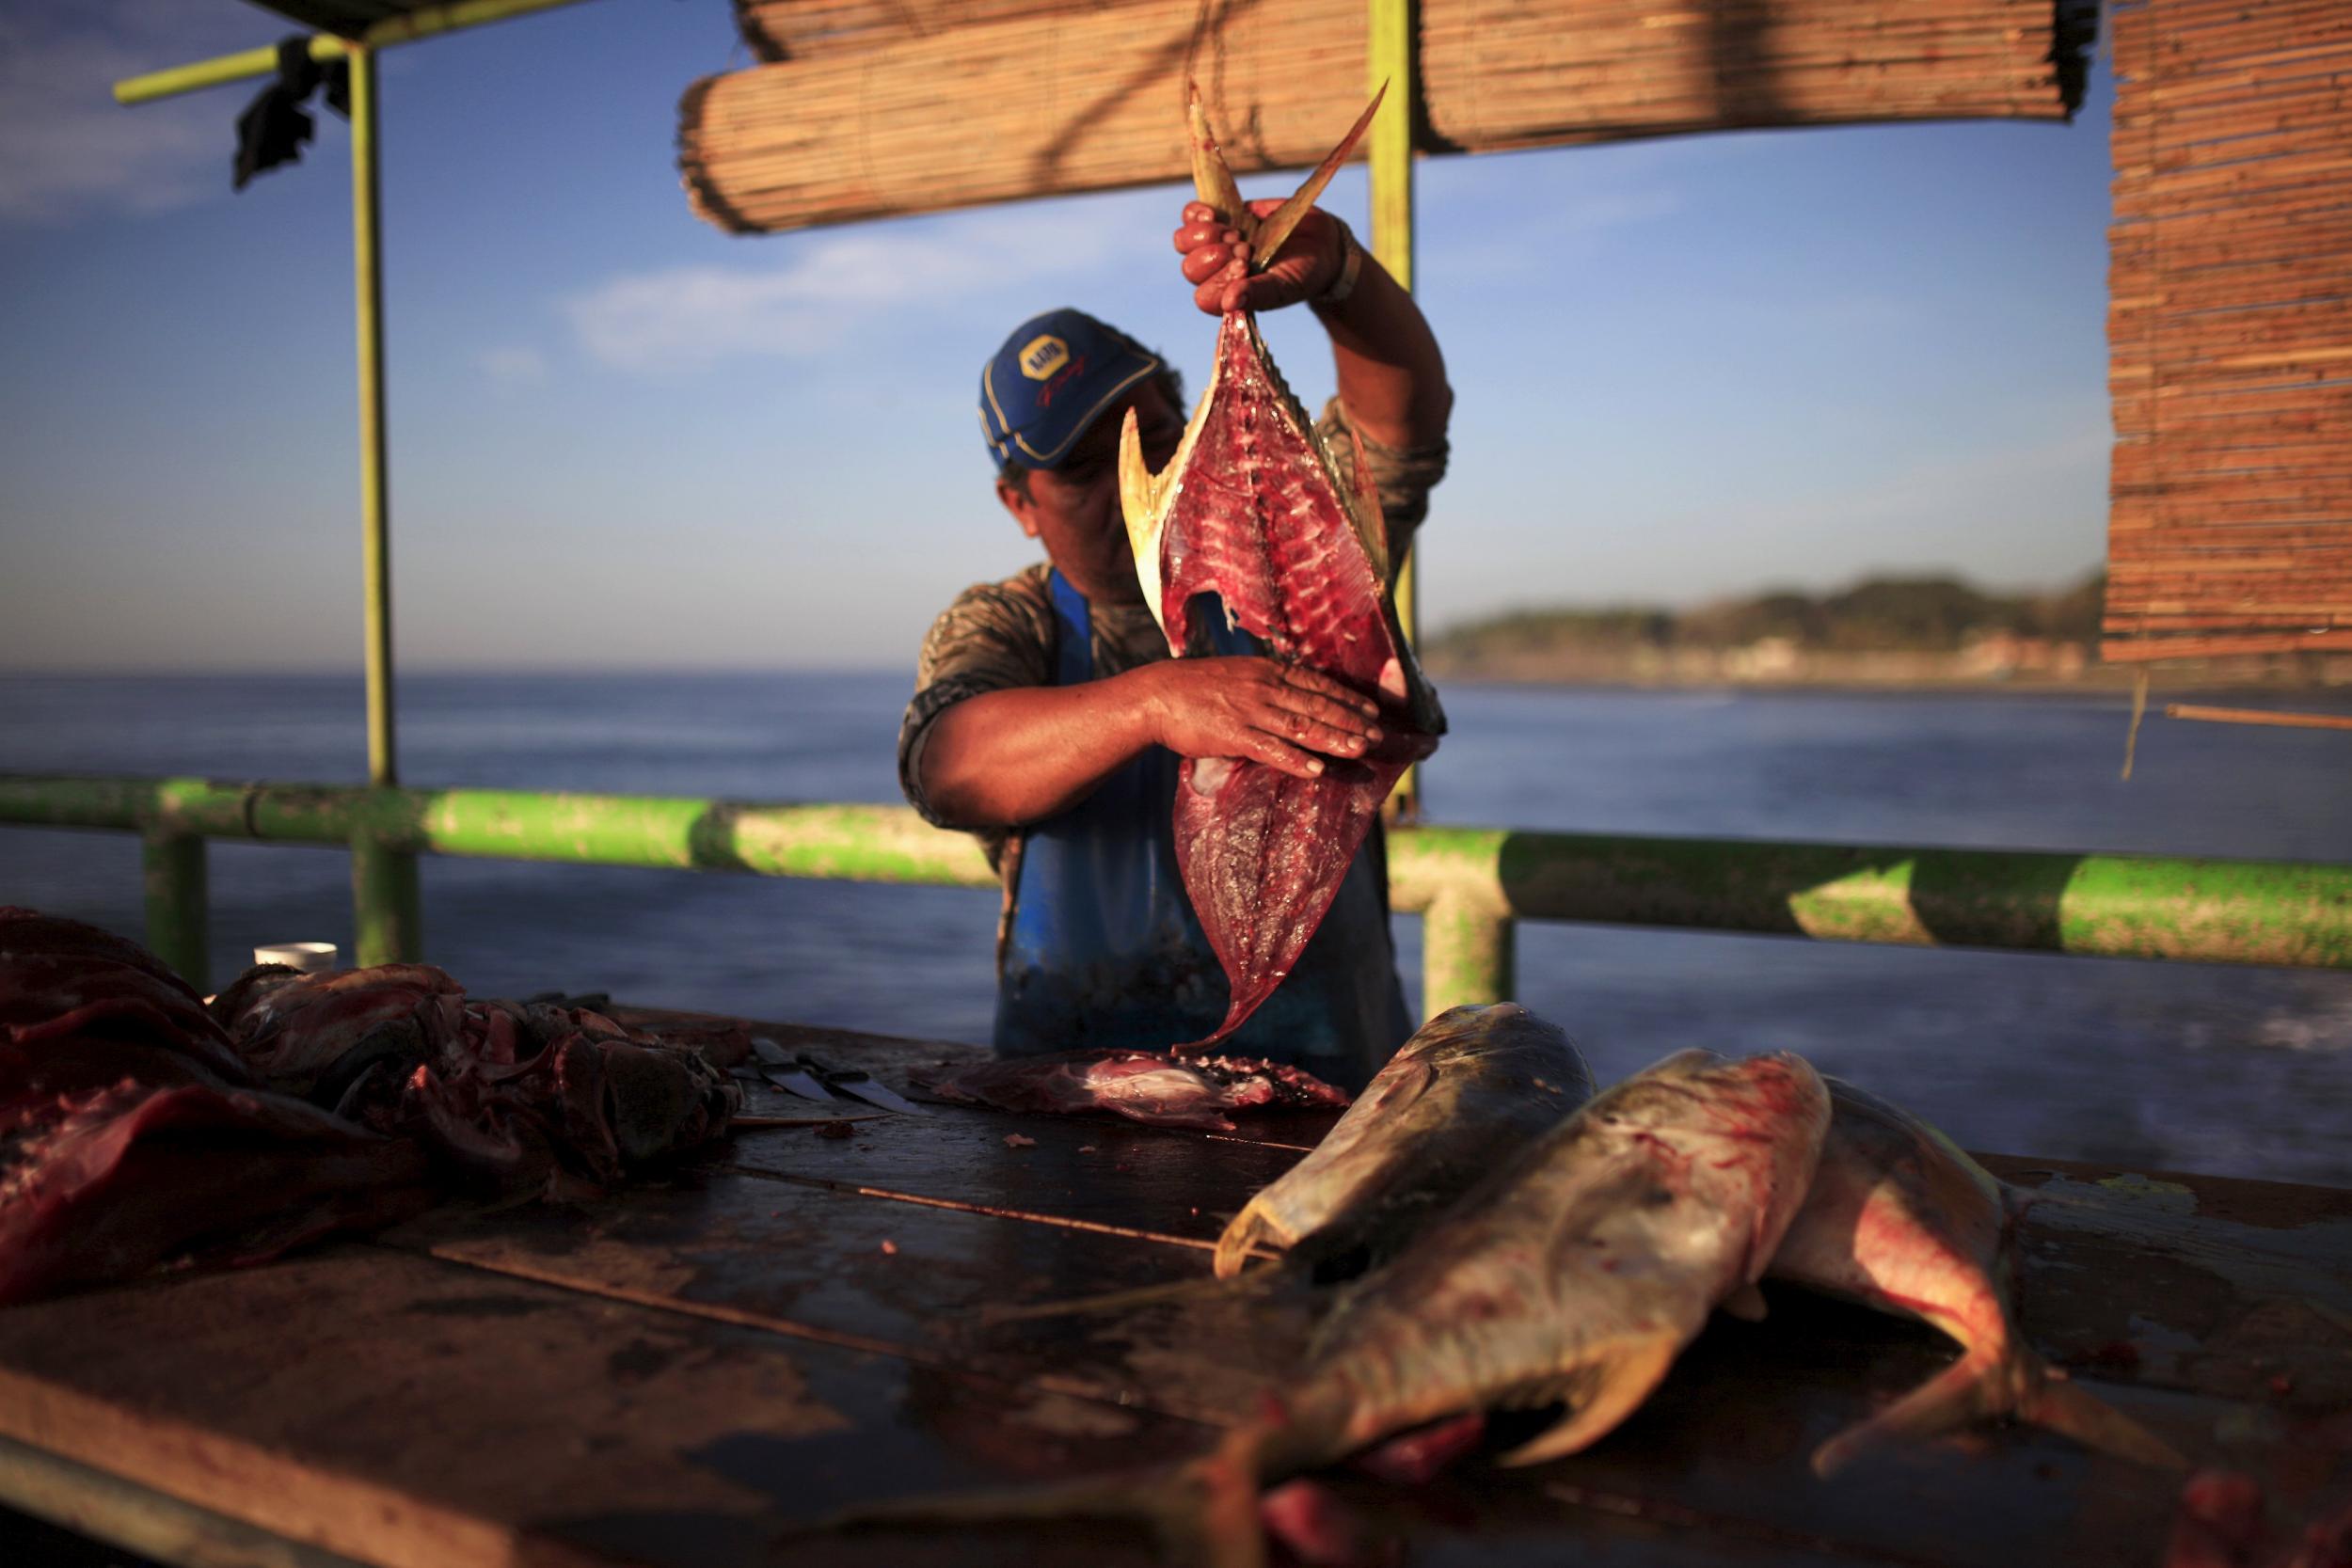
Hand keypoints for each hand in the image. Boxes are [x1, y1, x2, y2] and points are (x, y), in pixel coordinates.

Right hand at [1133, 656, 1382, 778]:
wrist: (1157, 695)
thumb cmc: (1197, 688)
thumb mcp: (1238, 676)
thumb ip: (1266, 686)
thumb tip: (1293, 699)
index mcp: (1268, 671)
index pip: (1317, 683)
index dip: (1347, 697)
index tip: (1372, 710)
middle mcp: (1265, 687)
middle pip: (1317, 705)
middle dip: (1350, 720)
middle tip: (1377, 735)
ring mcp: (1250, 710)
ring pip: (1301, 726)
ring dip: (1333, 738)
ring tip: (1358, 750)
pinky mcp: (1234, 733)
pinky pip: (1271, 748)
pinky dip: (1295, 759)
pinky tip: (1316, 770)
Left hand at [1173, 198, 1346, 316]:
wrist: (1319, 242)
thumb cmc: (1303, 273)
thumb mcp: (1285, 286)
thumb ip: (1260, 294)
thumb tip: (1230, 303)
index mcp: (1230, 297)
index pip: (1205, 297)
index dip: (1218, 281)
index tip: (1245, 266)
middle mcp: (1218, 273)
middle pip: (1190, 269)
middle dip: (1213, 256)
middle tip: (1245, 248)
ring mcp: (1217, 245)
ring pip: (1184, 243)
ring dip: (1203, 236)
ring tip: (1233, 233)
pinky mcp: (1220, 218)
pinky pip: (1191, 216)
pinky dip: (1196, 214)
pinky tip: (1212, 214)